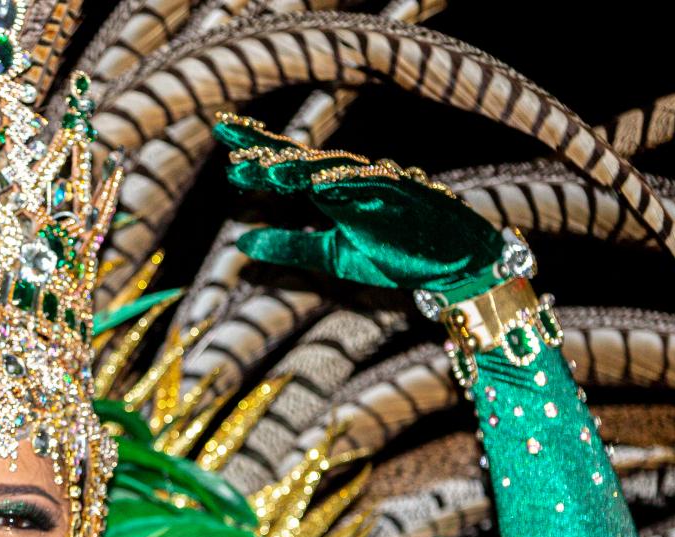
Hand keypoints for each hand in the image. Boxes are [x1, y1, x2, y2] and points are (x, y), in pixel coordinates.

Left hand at [214, 113, 505, 293]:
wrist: (450, 264)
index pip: (287, 167)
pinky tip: (316, 183)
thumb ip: (289, 246)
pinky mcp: (400, 196)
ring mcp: (375, 184)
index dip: (256, 157)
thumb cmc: (394, 254)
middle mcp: (350, 179)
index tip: (223, 154)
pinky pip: (368, 185)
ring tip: (263, 166)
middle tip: (227, 133)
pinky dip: (343, 182)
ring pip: (329, 168)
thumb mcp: (331, 256)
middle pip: (300, 157)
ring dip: (296, 166)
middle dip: (264, 146)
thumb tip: (241, 244)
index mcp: (332, 189)